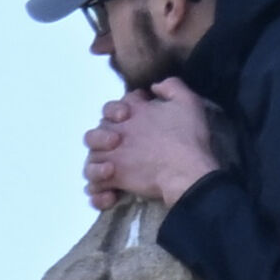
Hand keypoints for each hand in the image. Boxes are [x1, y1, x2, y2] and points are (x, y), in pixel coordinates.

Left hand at [83, 80, 222, 209]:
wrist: (187, 170)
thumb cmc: (189, 137)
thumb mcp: (188, 101)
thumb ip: (171, 87)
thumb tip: (155, 86)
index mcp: (133, 112)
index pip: (115, 105)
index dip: (119, 110)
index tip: (131, 118)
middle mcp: (118, 131)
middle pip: (97, 131)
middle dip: (104, 137)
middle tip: (119, 145)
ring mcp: (113, 155)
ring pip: (91, 158)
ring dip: (98, 164)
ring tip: (111, 170)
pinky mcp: (114, 177)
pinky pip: (95, 186)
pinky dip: (98, 191)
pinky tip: (110, 193)